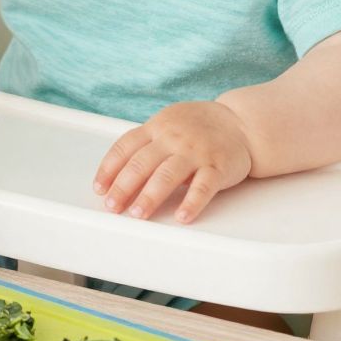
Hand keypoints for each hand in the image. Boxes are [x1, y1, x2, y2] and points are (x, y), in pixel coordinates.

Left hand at [93, 102, 253, 223]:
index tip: (99, 189)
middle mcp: (173, 138)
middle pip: (141, 163)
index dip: (108, 169)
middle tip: (112, 207)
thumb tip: (115, 177)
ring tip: (137, 214)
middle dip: (123, 187)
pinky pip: (203, 186)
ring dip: (150, 196)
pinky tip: (181, 217)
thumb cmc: (198, 128)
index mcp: (157, 128)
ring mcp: (196, 152)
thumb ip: (146, 145)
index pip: (125, 147)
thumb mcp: (168, 125)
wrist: (241, 123)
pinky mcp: (218, 166)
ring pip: (168, 175)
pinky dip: (192, 203)